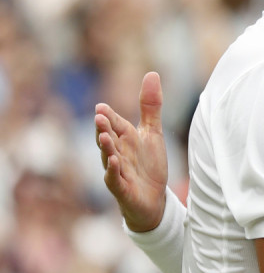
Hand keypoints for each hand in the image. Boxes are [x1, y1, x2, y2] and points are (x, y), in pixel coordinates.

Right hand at [94, 71, 169, 232]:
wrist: (154, 199)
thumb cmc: (149, 164)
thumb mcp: (153, 132)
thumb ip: (151, 106)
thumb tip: (151, 74)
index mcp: (124, 138)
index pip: (115, 124)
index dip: (109, 116)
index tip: (101, 107)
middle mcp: (117, 152)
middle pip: (108, 138)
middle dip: (103, 128)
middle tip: (99, 116)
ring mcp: (118, 171)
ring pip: (108, 157)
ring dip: (106, 147)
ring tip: (103, 136)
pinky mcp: (122, 188)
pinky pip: (114, 179)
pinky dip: (113, 171)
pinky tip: (114, 162)